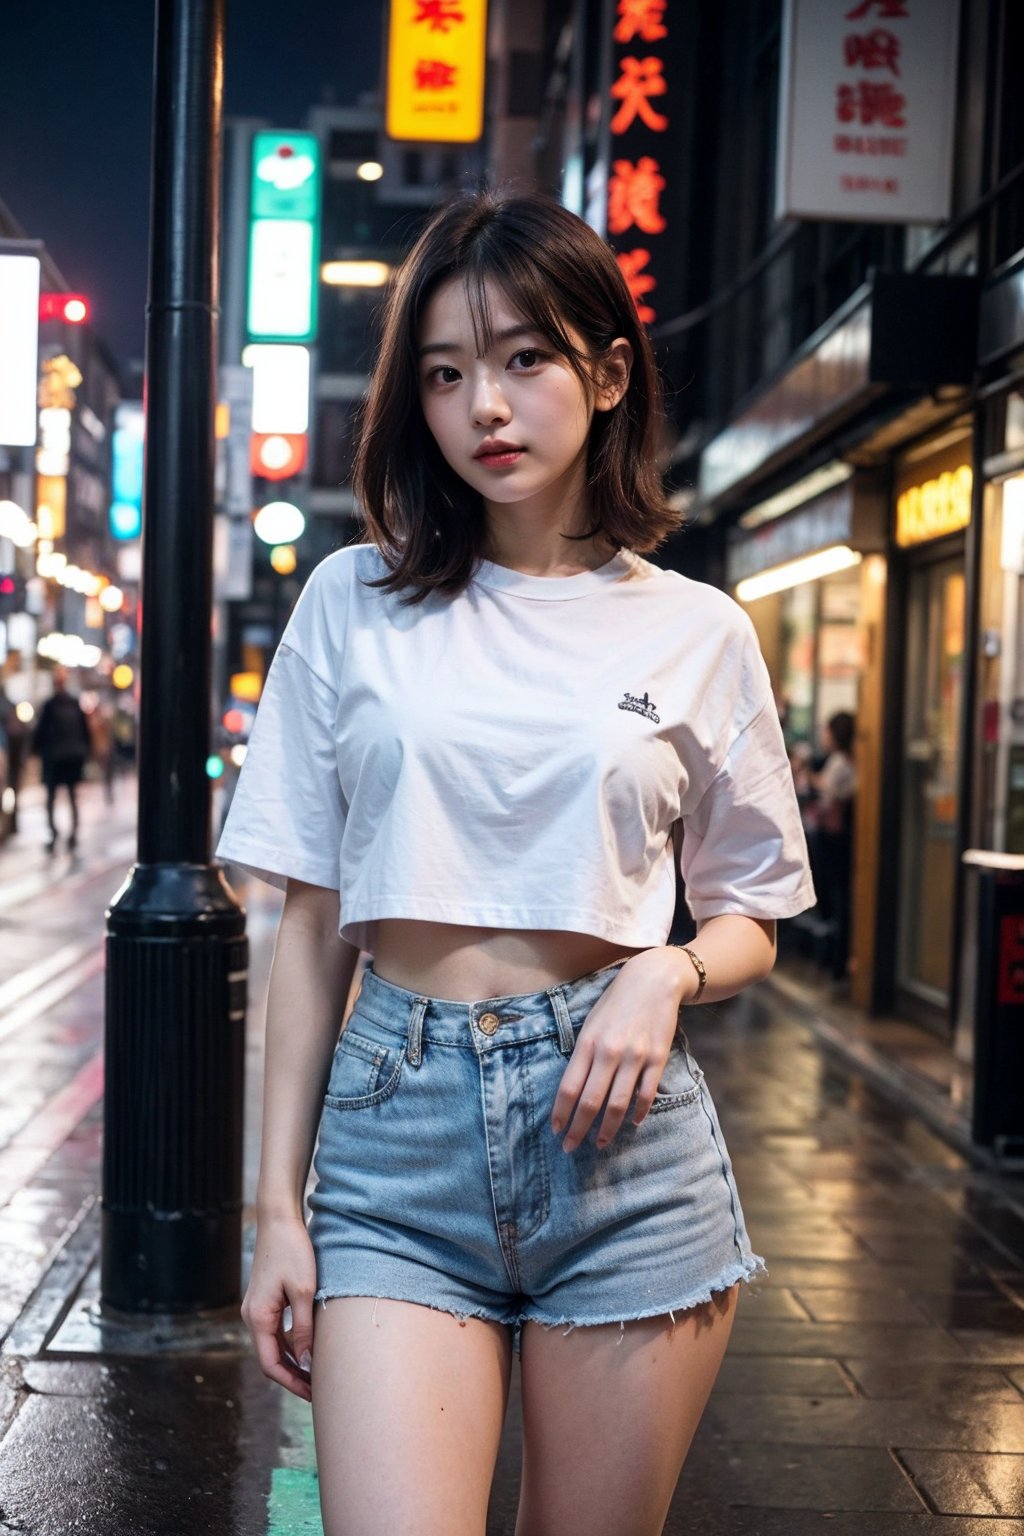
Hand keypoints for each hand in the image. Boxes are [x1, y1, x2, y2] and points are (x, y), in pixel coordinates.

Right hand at [241, 1211, 317, 1400]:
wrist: (279, 1219)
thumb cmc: (293, 1252)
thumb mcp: (304, 1292)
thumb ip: (304, 1329)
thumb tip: (307, 1363)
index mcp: (258, 1317)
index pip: (270, 1364)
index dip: (291, 1383)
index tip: (313, 1395)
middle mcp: (251, 1316)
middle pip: (270, 1358)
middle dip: (293, 1376)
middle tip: (318, 1390)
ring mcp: (256, 1308)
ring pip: (272, 1345)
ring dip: (292, 1360)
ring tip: (316, 1372)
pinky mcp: (263, 1300)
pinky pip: (275, 1330)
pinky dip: (289, 1343)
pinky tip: (308, 1346)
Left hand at [551, 947, 696, 1152]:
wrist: (652, 980)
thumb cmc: (615, 1002)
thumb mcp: (590, 1024)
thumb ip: (582, 1055)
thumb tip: (572, 1090)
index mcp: (587, 1043)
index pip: (568, 1087)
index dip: (561, 1114)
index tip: (556, 1131)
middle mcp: (609, 1052)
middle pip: (590, 1102)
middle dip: (578, 1129)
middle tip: (570, 1148)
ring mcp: (635, 1057)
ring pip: (618, 1104)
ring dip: (607, 1129)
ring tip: (600, 1143)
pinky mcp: (657, 1058)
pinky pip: (646, 1094)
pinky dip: (638, 1112)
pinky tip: (632, 1122)